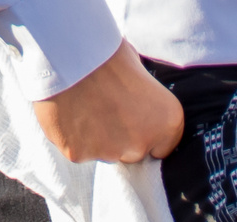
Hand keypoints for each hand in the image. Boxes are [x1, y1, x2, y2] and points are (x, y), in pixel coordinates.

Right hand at [33, 38, 184, 163]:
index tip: (131, 115)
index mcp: (168, 122)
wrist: (71, 52)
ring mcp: (111, 153)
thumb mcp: (140, 70)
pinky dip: (72, 136)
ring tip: (84, 105)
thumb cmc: (108, 54)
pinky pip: (78, 150)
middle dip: (121, 136)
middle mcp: (142, 145)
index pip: (162, 146)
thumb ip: (144, 96)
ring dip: (96, 136)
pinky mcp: (79, 154)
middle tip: (104, 106)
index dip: (145, 130)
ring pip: (105, 153)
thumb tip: (138, 100)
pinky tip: (68, 112)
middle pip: (133, 153)